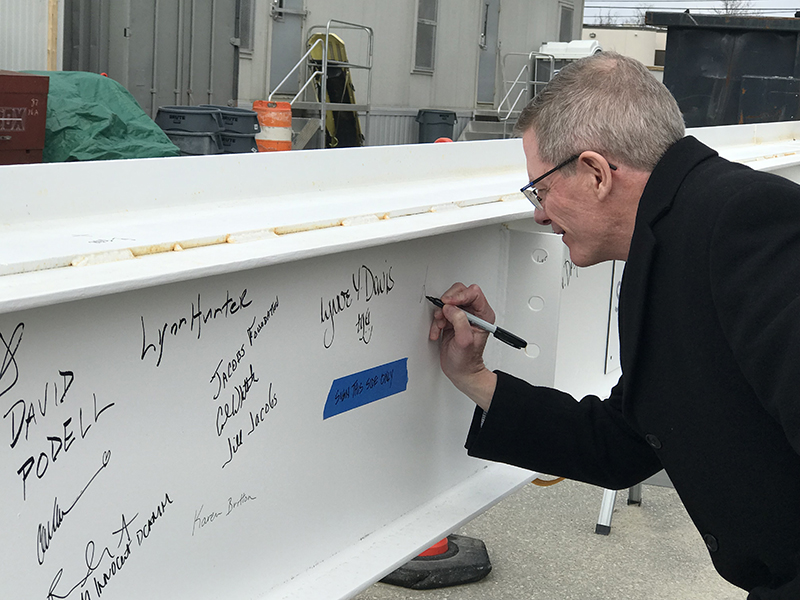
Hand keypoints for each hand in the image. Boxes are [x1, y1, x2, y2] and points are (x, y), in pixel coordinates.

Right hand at [429, 283, 497, 409]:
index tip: (449, 303)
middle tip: (443, 313)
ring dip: (441, 313)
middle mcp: (474, 313)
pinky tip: (438, 331)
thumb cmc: (467, 361)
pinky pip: (441, 312)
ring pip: (448, 301)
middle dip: (448, 302)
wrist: (461, 371)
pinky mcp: (451, 320)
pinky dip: (436, 321)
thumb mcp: (465, 341)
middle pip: (460, 292)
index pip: (474, 293)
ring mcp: (462, 316)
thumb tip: (450, 308)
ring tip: (441, 325)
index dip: (460, 295)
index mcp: (483, 315)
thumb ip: (459, 321)